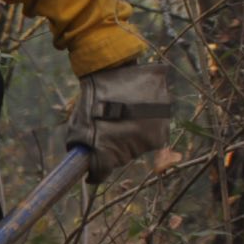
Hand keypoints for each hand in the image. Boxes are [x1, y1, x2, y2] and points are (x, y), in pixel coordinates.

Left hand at [67, 63, 171, 183]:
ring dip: (130, 136)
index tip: (91, 173)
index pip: (102, 172)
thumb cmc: (92, 99)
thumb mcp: (78, 126)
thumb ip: (81, 149)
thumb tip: (83, 166)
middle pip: (122, 158)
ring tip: (121, 117)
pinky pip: (153, 132)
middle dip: (113, 149)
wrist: (115, 70)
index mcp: (111, 153)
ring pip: (139, 145)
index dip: (96, 173)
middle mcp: (135, 148)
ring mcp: (153, 135)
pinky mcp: (165, 123)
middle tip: (106, 130)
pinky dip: (144, 126)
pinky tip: (135, 112)